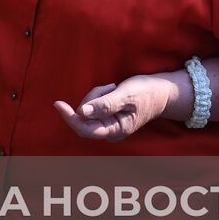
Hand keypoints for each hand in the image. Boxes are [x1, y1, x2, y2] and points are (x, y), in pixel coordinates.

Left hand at [53, 75, 177, 141]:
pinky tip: (111, 90)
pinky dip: (98, 96)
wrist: (160, 92)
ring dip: (97, 95)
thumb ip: (105, 104)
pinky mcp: (105, 118)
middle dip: (91, 99)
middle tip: (109, 87)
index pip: (86, 129)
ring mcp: (107, 126)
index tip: (58, 104)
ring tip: (114, 88)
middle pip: (84, 117)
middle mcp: (109, 132)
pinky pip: (92, 106)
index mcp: (116, 130)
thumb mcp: (126, 95)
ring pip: (87, 110)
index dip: (71, 118)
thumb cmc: (146, 92)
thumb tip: (83, 112)